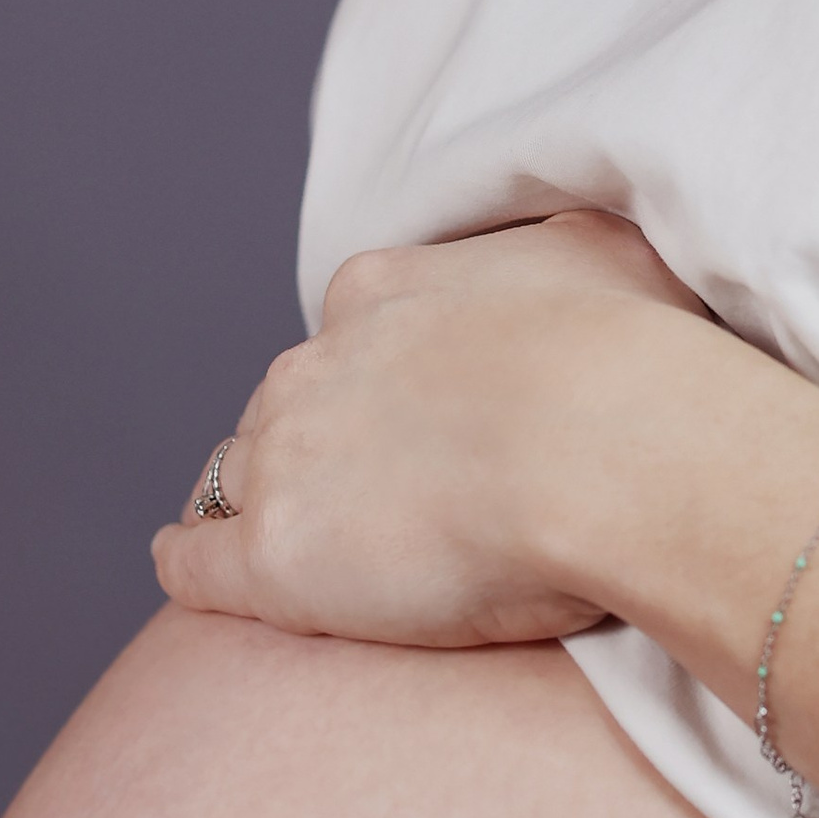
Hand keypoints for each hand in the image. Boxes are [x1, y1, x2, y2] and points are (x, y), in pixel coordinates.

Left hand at [153, 208, 711, 646]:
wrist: (609, 443)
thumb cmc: (632, 353)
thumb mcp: (606, 254)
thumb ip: (563, 253)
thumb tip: (571, 255)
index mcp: (380, 292)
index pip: (344, 339)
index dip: (367, 382)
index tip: (403, 417)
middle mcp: (316, 365)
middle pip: (287, 405)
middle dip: (311, 440)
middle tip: (360, 488)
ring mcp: (287, 459)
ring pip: (236, 474)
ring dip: (251, 496)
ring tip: (271, 531)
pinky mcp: (274, 558)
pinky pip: (197, 557)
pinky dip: (188, 558)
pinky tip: (186, 564)